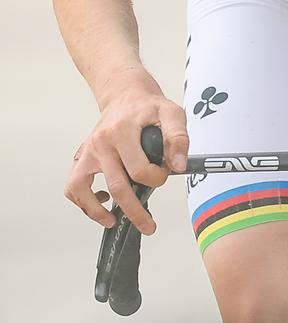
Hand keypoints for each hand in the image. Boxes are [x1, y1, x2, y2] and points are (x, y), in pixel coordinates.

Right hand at [65, 76, 187, 233]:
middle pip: (116, 185)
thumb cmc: (149, 107)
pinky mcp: (81, 158)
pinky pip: (73, 186)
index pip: (139, 169)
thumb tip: (178, 166)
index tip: (165, 176)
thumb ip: (178, 138)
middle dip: (134, 211)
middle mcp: (101, 143)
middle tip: (149, 226)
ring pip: (82, 189)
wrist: (126, 95)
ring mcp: (88, 152)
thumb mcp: (172, 114)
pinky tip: (102, 202)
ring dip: (96, 212)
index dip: (156, 179)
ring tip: (113, 222)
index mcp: (123, 131)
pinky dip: (83, 201)